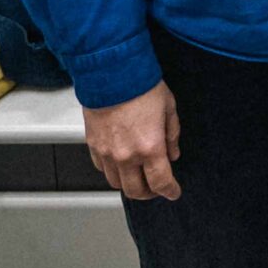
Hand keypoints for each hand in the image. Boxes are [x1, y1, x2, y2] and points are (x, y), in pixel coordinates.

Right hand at [83, 83, 181, 200]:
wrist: (112, 73)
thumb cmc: (140, 85)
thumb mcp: (169, 107)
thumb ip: (172, 135)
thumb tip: (173, 153)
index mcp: (150, 147)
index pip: (161, 182)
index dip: (170, 191)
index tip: (173, 192)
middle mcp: (126, 156)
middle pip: (136, 191)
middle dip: (149, 193)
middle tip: (156, 187)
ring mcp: (107, 153)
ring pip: (117, 184)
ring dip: (129, 184)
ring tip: (138, 176)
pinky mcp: (93, 146)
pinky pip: (102, 169)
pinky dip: (113, 172)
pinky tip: (121, 164)